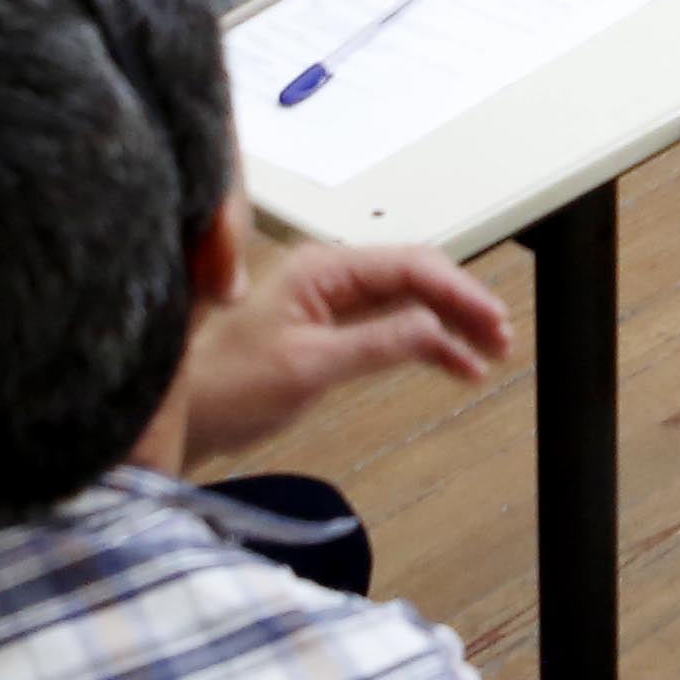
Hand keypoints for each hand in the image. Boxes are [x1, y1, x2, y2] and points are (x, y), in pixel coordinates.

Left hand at [171, 240, 514, 463]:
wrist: (178, 414)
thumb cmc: (222, 386)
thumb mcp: (308, 367)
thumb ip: (376, 342)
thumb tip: (434, 325)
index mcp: (321, 268)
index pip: (409, 266)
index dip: (459, 292)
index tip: (493, 321)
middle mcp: (328, 275)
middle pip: (415, 277)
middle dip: (462, 305)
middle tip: (501, 338)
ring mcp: (328, 301)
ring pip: (408, 302)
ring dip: (450, 326)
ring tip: (488, 354)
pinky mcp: (326, 329)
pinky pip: (389, 326)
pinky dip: (425, 344)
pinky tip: (454, 365)